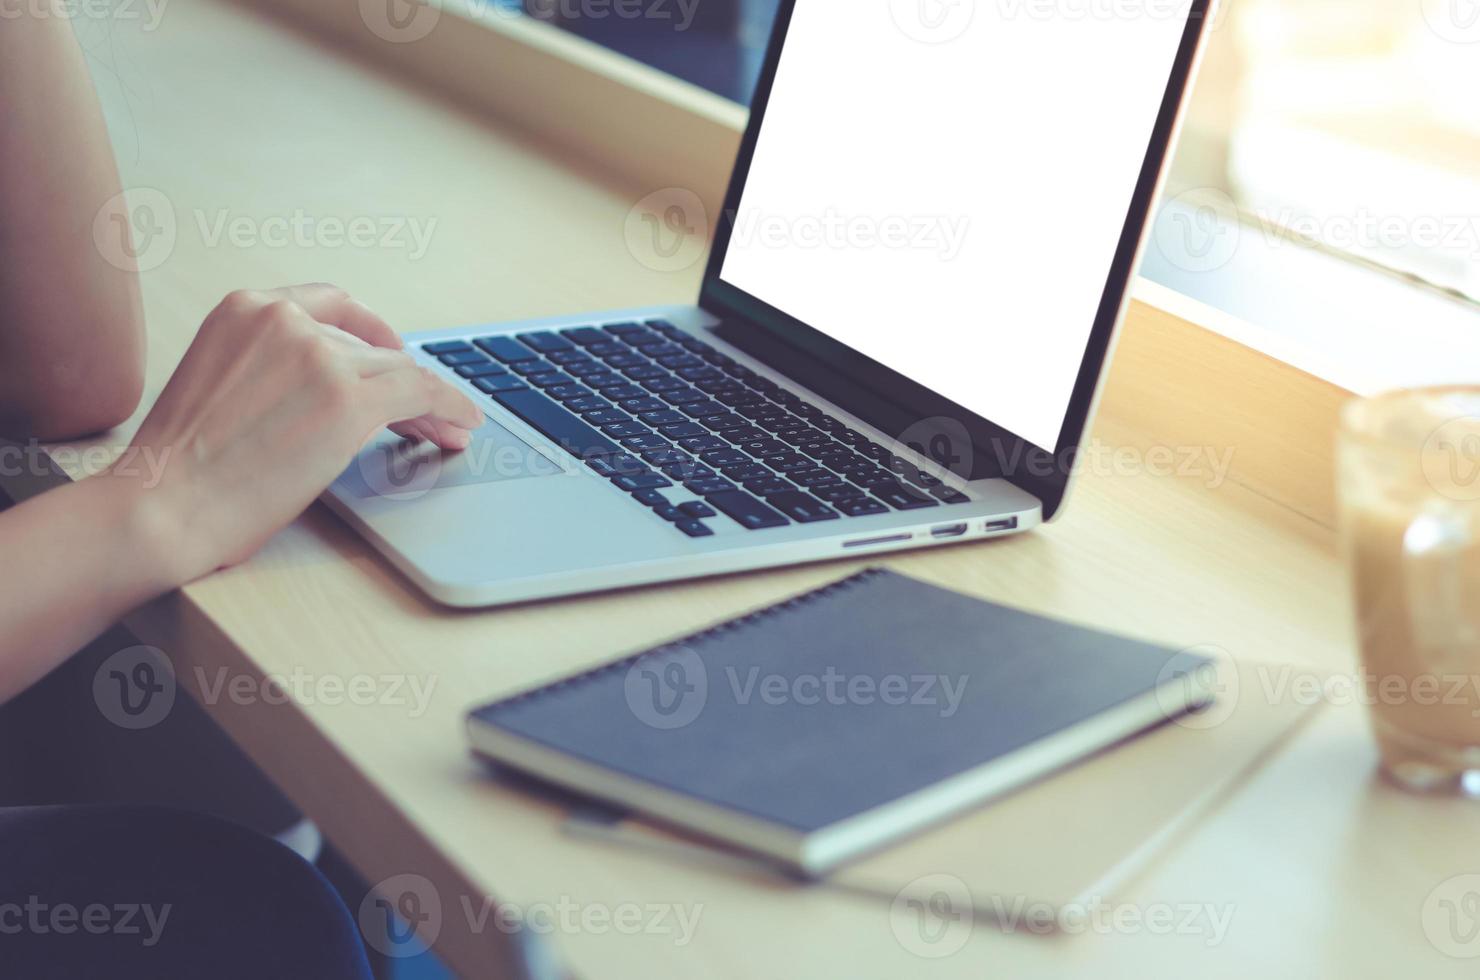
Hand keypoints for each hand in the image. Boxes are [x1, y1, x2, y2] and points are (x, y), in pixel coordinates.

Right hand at [111, 283, 482, 585]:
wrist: (161, 505)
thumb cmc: (180, 467)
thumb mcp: (218, 384)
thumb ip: (269, 368)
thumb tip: (325, 392)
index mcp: (245, 307)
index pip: (331, 306)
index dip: (371, 334)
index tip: (391, 356)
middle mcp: (284, 319)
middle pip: (371, 347)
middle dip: (400, 384)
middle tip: (425, 416)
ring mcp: (319, 356)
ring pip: (399, 372)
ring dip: (428, 404)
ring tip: (446, 432)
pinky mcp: (349, 400)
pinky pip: (421, 394)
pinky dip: (449, 409)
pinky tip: (461, 425)